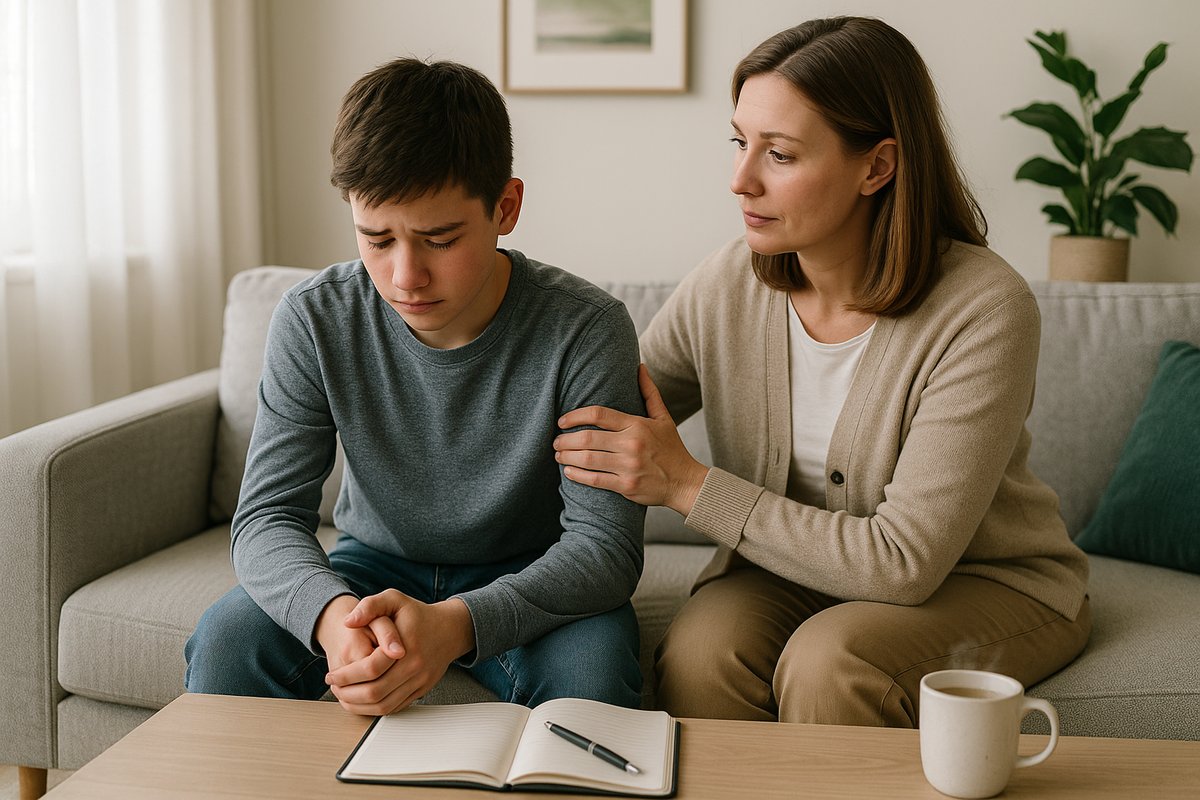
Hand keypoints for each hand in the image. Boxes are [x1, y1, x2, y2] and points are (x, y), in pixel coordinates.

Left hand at [324, 589, 474, 715]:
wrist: (450, 629)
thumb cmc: (419, 615)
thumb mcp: (395, 599)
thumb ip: (370, 606)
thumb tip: (349, 621)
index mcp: (405, 645)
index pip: (370, 668)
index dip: (346, 675)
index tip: (331, 675)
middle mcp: (414, 667)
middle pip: (375, 692)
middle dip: (348, 694)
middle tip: (334, 687)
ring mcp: (419, 682)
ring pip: (384, 705)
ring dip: (359, 706)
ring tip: (343, 697)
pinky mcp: (421, 690)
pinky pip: (395, 708)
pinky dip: (375, 709)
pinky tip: (362, 701)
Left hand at [554, 364, 708, 514]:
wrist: (686, 483)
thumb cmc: (671, 449)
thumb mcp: (663, 418)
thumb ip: (649, 392)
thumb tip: (640, 366)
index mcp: (637, 425)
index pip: (599, 414)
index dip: (575, 415)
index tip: (562, 420)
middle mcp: (632, 444)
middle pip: (588, 437)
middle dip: (565, 439)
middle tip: (555, 440)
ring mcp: (629, 466)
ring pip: (588, 458)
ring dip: (567, 456)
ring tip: (558, 454)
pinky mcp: (626, 486)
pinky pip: (595, 479)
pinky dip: (577, 475)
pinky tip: (568, 471)